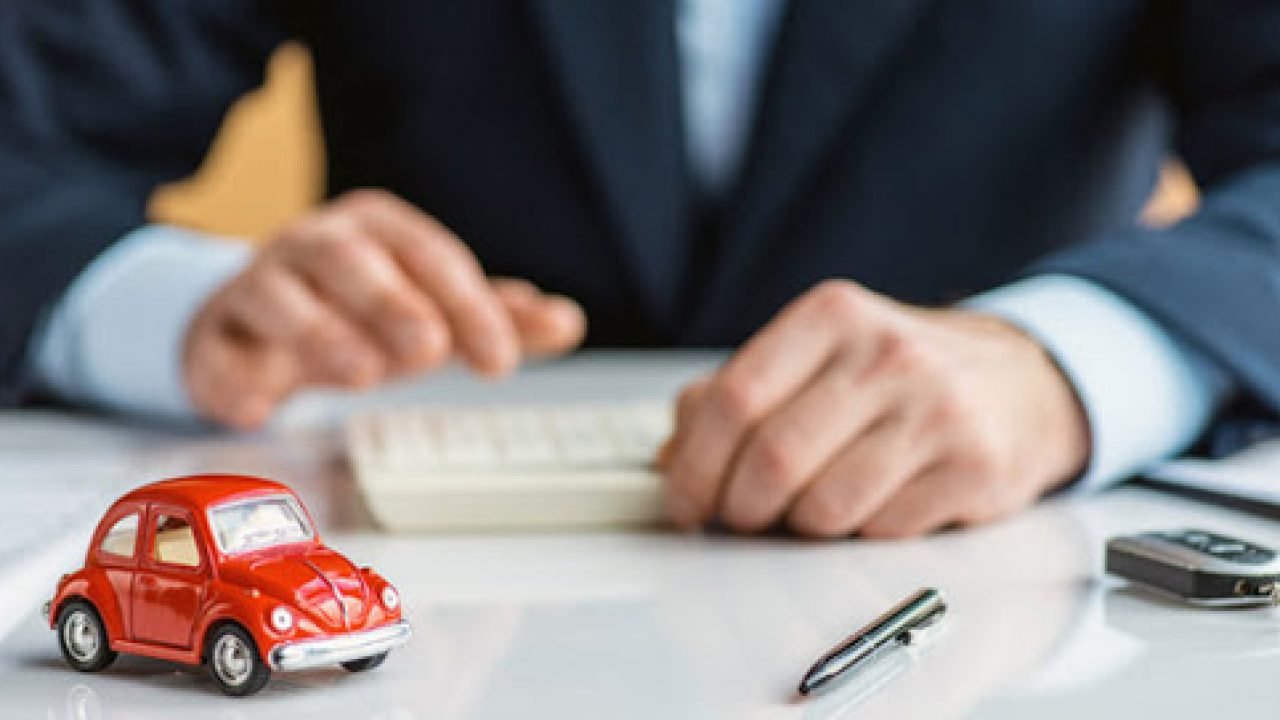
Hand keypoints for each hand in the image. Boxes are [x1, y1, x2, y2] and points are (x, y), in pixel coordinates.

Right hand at [185, 189, 585, 428]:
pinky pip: (216, 352)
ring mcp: (257, 287)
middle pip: (350, 260)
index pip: (430, 257)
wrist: (255, 320)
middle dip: (391, 302)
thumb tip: (567, 322)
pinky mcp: (214, 338)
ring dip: (319, 333)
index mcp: (378, 229)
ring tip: (361, 376)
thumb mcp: (431, 307)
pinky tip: (255, 408)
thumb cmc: (359, 308)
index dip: (469, 306)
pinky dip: (234, 379)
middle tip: (428, 352)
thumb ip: (495, 316)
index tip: (501, 361)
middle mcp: (314, 245)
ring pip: (279, 296)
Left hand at [660, 279, 1088, 537]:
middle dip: (740, 509)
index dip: (695, 466)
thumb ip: (737, 393)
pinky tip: (872, 507)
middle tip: (738, 520)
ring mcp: (936, 409)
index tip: (683, 503)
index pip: (734, 400)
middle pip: (773, 459)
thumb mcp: (817, 356)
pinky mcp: (975, 466)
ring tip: (809, 511)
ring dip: (800, 528)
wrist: (1019, 383)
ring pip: (824, 507)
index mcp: (831, 316)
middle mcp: (886, 353)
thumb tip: (673, 455)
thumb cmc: (896, 376)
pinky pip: (881, 532)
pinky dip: (859, 537)